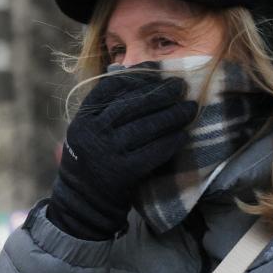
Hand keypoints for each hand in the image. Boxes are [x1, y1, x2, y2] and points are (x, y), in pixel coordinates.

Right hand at [47, 67, 196, 239]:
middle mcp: (91, 133)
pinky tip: (184, 135)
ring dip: (172, 116)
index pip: (109, 89)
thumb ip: (105, 107)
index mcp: (82, 120)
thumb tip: (127, 69)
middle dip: (160, 94)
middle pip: (131, 106)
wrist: (84, 203)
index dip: (136, 78)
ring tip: (190, 108)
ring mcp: (107, 153)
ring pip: (145, 127)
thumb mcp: (88, 131)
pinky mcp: (123, 172)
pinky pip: (153, 152)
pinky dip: (170, 142)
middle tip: (181, 86)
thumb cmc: (93, 160)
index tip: (157, 70)